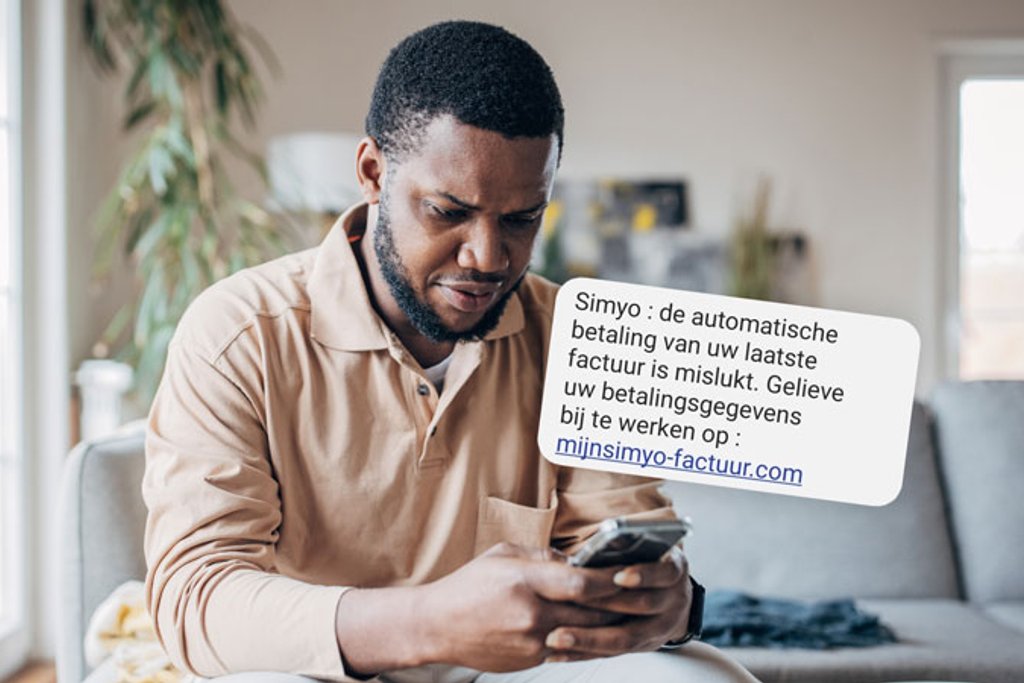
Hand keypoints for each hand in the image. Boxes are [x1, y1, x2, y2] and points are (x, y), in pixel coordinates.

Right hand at [417, 542, 627, 671]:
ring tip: (628, 613)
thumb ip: (542, 556)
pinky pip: (568, 649)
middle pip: (590, 611)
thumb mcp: (503, 555)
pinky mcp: (530, 659)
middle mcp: (531, 614)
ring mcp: (532, 641)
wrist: (437, 626)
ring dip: (608, 624)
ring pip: (584, 633)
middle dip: (619, 603)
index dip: (610, 579)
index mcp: (524, 581)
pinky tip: (597, 630)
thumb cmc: (468, 586)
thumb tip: (576, 560)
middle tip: (641, 593)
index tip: (628, 572)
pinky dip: (585, 639)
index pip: (580, 582)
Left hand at [543, 545, 691, 661]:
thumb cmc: (649, 562)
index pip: (665, 571)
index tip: (619, 576)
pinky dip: (585, 653)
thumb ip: (628, 546)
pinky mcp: (643, 647)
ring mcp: (661, 628)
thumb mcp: (648, 548)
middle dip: (607, 604)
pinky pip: (614, 654)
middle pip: (643, 605)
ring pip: (627, 638)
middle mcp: (673, 600)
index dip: (643, 575)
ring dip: (590, 638)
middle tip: (574, 601)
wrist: (674, 598)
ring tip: (559, 636)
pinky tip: (560, 653)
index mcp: (674, 569)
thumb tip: (603, 542)